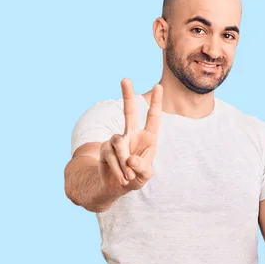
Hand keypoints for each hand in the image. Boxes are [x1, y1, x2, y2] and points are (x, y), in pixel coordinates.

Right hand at [99, 78, 162, 194]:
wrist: (116, 185)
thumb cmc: (136, 176)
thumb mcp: (145, 175)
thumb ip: (142, 167)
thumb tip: (130, 159)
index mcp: (147, 138)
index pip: (153, 117)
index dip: (156, 103)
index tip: (159, 86)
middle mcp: (132, 134)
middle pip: (128, 112)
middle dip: (127, 95)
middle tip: (125, 78)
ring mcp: (117, 139)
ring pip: (119, 144)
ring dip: (124, 163)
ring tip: (128, 176)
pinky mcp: (105, 147)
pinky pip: (111, 155)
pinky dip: (117, 169)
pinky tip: (122, 178)